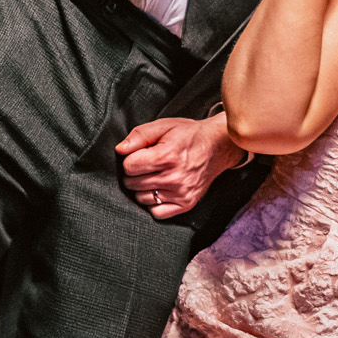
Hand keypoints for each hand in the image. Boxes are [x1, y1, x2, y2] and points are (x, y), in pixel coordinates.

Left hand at [116, 114, 245, 218]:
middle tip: (148, 164)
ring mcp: (180, 193)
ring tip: (156, 175)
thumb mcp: (164, 126)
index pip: (129, 166)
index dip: (131, 159)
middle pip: (132, 183)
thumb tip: (120, 149)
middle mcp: (174, 177)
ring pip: (141, 198)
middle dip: (135, 173)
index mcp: (166, 156)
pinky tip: (161, 189)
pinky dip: (154, 202)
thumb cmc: (189, 135)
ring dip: (143, 188)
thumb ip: (139, 135)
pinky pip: (157, 212)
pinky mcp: (186, 204)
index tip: (141, 154)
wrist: (218, 146)